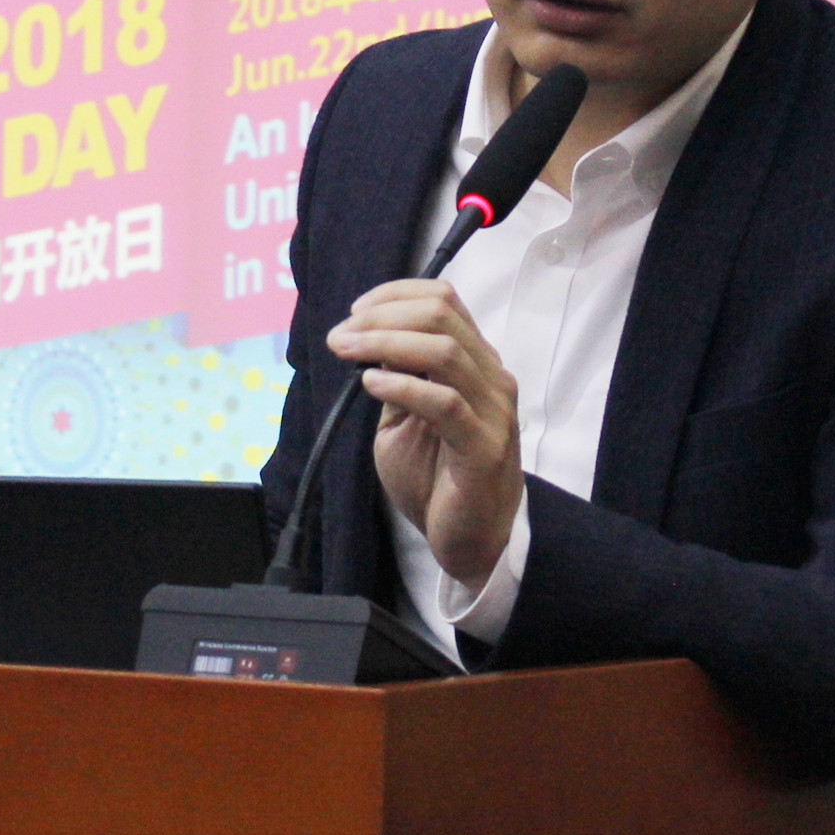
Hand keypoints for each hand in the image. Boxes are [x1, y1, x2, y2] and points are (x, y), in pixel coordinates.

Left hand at [327, 279, 522, 588]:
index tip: (355, 311)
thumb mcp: (405, 417)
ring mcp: (493, 411)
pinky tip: (371, 383)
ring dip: (385, 343)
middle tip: (341, 335)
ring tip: (347, 352)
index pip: (445, 300)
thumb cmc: (438, 477)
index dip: (395, 295)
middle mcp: (491, 378)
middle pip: (442, 316)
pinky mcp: (484, 447)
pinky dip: (404, 386)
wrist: (470, 540)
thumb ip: (396, 376)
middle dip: (383, 317)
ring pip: (444, 352)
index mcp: (475, 363)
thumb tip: (368, 336)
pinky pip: (445, 404)